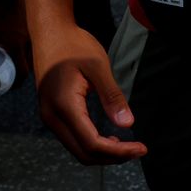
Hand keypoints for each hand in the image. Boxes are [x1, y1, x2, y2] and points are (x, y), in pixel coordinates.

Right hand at [32, 24, 146, 164]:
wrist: (48, 33)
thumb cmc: (74, 45)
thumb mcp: (98, 66)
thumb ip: (112, 96)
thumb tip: (128, 124)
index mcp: (64, 106)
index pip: (92, 143)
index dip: (118, 152)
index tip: (142, 148)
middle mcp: (52, 118)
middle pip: (83, 153)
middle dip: (112, 157)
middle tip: (137, 150)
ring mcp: (49, 118)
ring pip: (76, 149)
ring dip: (102, 153)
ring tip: (126, 145)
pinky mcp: (51, 115)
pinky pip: (72, 139)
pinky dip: (92, 145)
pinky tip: (109, 137)